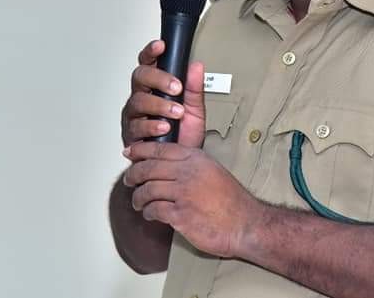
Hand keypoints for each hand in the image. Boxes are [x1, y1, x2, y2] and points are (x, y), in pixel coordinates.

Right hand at [122, 40, 205, 147]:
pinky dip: (151, 126)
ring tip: (175, 112)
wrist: (178, 164)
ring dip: (159, 105)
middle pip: (140, 77)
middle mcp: (141, 97)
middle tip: (176, 87)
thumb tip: (196, 66)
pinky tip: (163, 127)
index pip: (149, 63)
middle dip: (158, 79)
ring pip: (138, 101)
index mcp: (155, 87)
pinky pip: (136, 126)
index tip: (160, 46)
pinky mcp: (131, 135)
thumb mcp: (195, 110)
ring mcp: (135, 116)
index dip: (151, 52)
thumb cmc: (183, 136)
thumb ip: (194, 89)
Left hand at [123, 141, 263, 258]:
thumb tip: (166, 163)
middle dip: (133, 174)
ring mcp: (183, 193)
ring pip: (147, 190)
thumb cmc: (231, 200)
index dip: (140, 149)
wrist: (245, 223)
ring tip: (138, 202)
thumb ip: (191, 164)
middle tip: (128, 179)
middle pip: (148, 168)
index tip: (129, 151)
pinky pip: (154, 210)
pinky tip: (150, 214)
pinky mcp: (181, 215)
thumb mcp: (212, 170)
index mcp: (195, 159)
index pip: (160, 149)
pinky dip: (148, 212)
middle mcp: (188, 173)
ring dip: (138, 197)